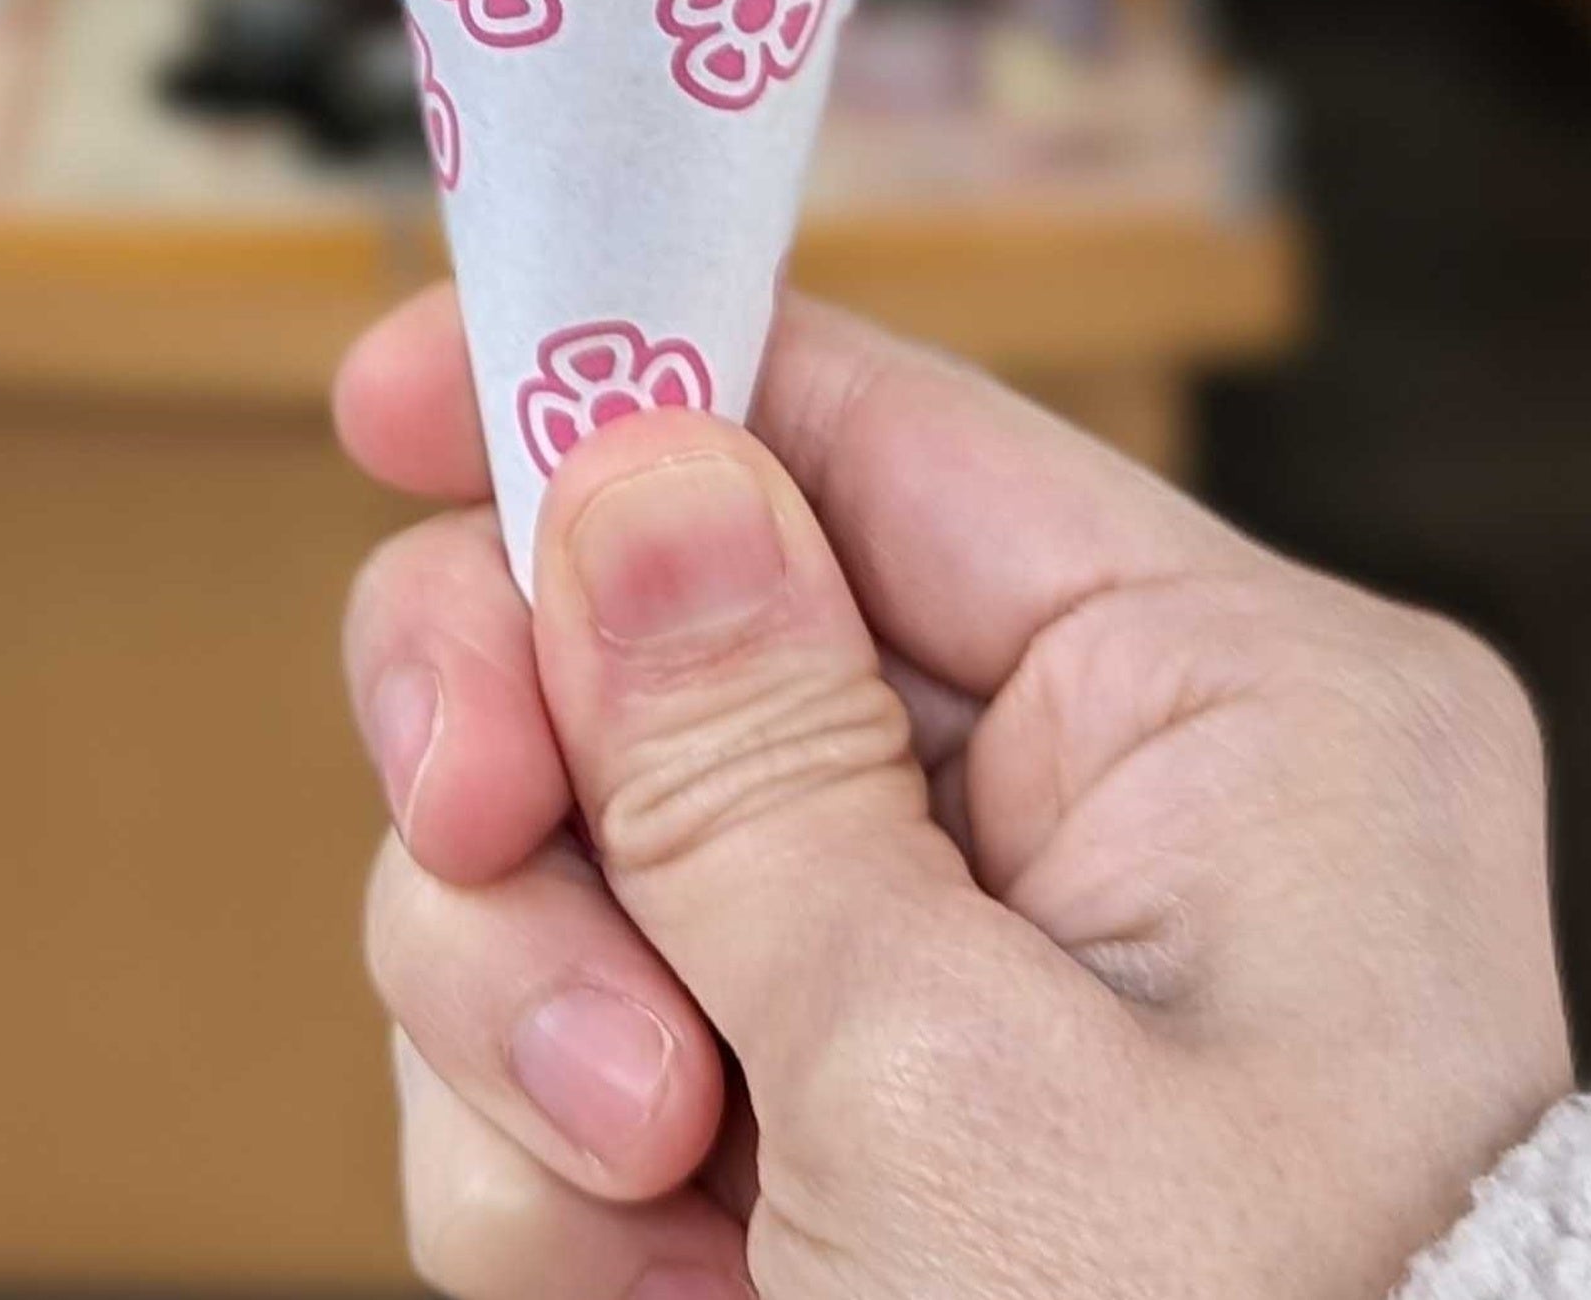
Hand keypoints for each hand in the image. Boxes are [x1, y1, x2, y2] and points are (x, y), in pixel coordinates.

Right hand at [334, 289, 1566, 1299]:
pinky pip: (575, 1044)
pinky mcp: (832, 1128)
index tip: (379, 402)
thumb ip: (745, 758)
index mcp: (1211, 705)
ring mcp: (943, 975)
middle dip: (536, 771)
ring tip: (645, 1184)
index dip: (600, 382)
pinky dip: (553, 1171)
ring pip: (576, 853)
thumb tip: (625, 460)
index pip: (848, 420)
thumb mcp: (951, 1080)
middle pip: (660, 629)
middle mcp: (1079, 807)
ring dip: (532, 1016)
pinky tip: (658, 1281)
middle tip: (478, 844)